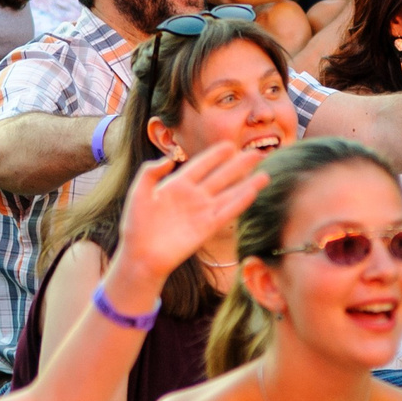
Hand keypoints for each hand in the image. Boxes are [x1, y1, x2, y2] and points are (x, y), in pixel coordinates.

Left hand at [108, 141, 270, 291]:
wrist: (140, 254)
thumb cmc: (136, 225)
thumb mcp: (139, 192)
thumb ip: (150, 172)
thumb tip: (169, 158)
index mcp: (176, 185)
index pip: (200, 165)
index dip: (215, 155)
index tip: (230, 145)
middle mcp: (193, 196)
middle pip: (221, 177)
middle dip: (238, 165)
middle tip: (257, 154)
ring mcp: (201, 212)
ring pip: (229, 194)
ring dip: (247, 185)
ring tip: (265, 174)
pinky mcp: (206, 228)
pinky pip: (226, 212)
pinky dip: (240, 202)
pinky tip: (252, 192)